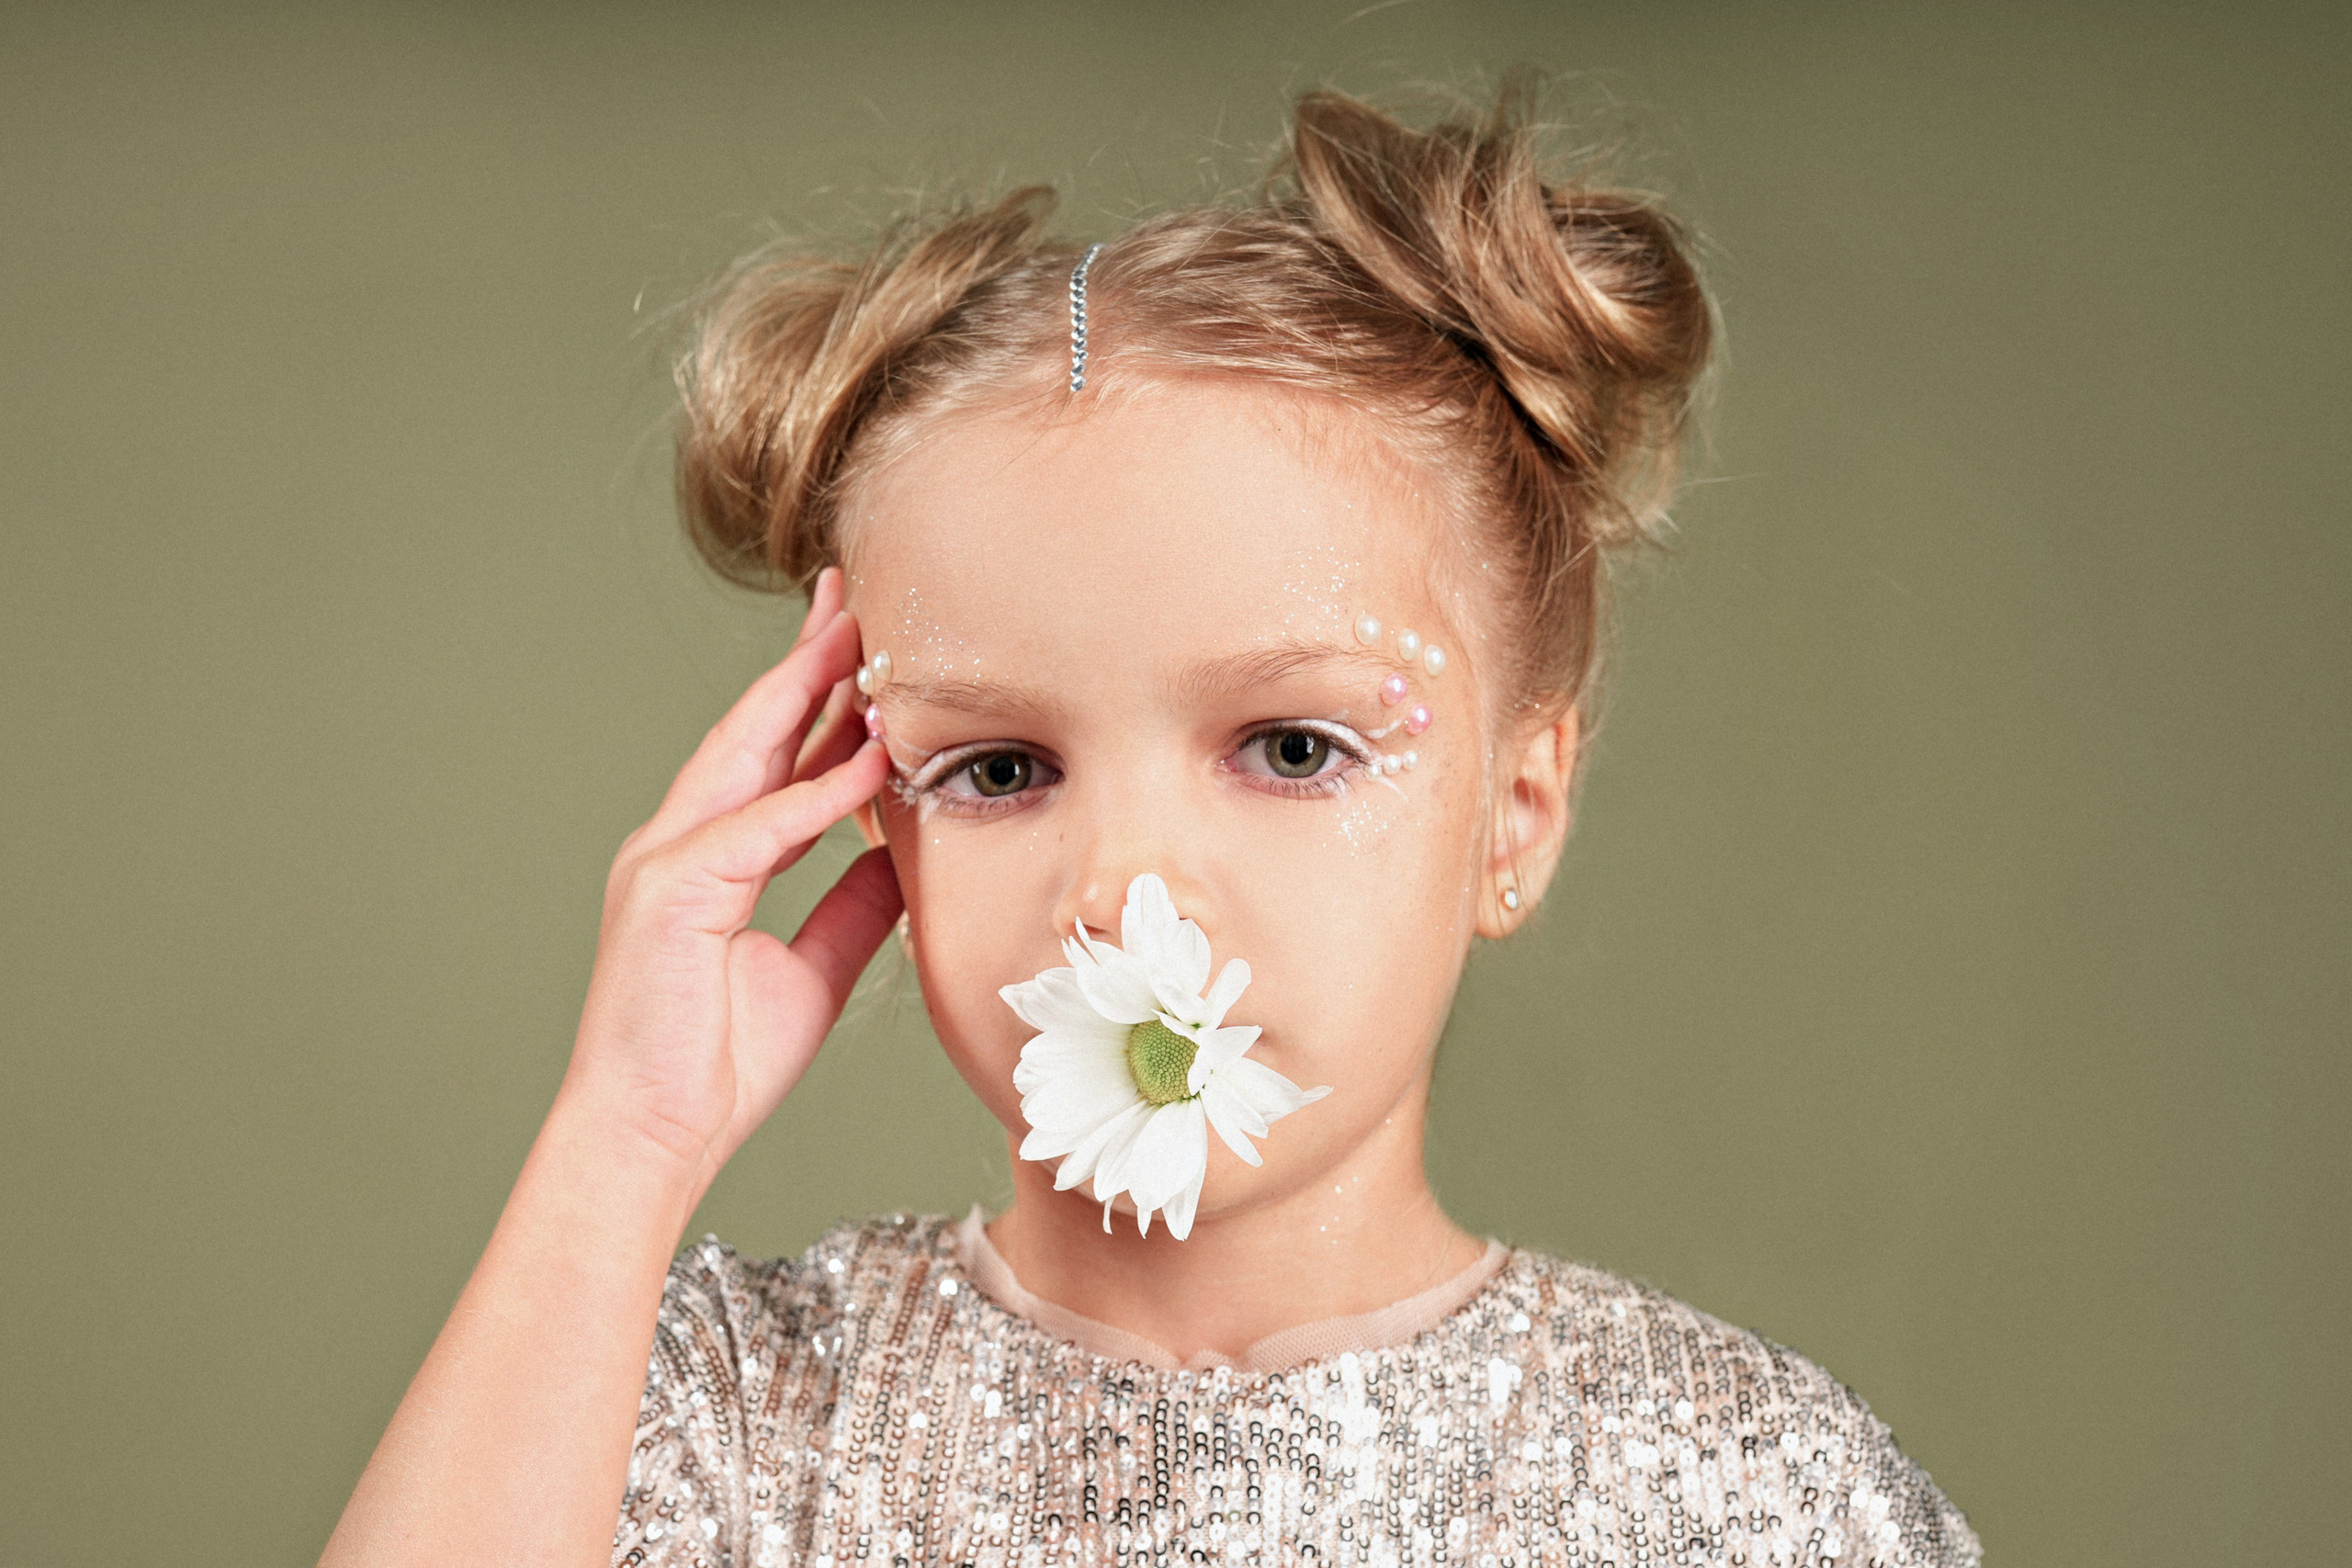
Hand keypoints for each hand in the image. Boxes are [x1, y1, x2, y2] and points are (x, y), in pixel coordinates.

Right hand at [559, 566, 898, 1190]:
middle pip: (752, 729)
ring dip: (806, 693)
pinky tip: (865, 756)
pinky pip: (760, 827)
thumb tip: (901, 850)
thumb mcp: (814, 968)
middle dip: (805, 660)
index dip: (815, 698)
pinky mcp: (671, 890)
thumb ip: (853, 903)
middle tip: (854, 595)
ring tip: (859, 636)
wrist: (654, 1135)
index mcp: (709, 857)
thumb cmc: (718, 1063)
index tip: (863, 649)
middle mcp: (680, 841)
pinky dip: (815, 791)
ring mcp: (666, 859)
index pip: (769, 757)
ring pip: (746, 754)